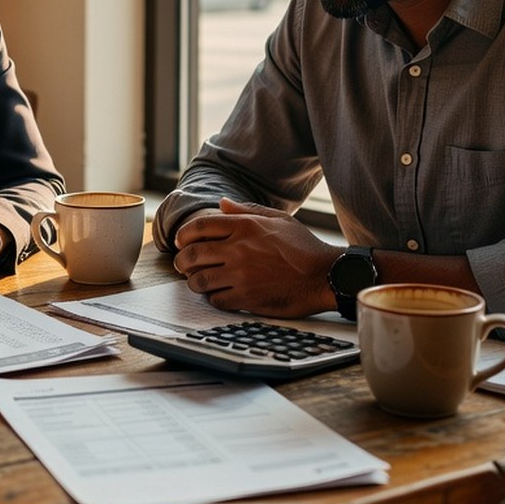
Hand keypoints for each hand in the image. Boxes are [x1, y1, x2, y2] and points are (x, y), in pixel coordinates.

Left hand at [171, 197, 337, 317]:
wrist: (323, 275)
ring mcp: (241, 275)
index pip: (198, 228)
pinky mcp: (247, 298)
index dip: (183, 236)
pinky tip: (221, 294)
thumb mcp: (277, 219)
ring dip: (195, 282)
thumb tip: (222, 203)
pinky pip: (216, 300)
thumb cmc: (302, 246)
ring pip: (199, 281)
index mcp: (244, 226)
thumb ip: (246, 210)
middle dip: (182, 261)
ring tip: (200, 281)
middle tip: (183, 265)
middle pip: (191, 255)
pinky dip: (214, 298)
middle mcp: (238, 249)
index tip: (180, 243)